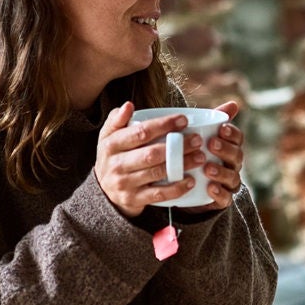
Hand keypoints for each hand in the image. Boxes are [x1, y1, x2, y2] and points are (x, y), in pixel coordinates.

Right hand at [94, 102, 243, 217]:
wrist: (104, 190)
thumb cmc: (114, 155)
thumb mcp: (110, 135)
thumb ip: (118, 119)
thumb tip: (129, 105)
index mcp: (111, 144)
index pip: (140, 132)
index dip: (163, 125)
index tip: (184, 120)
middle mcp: (116, 164)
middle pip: (151, 153)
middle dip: (178, 146)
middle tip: (197, 140)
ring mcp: (124, 183)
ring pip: (157, 173)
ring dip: (182, 165)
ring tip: (200, 157)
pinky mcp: (133, 199)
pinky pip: (158, 194)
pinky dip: (176, 188)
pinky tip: (190, 181)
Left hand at [179, 100, 244, 213]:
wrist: (190, 187)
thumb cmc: (200, 155)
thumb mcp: (203, 137)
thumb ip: (214, 120)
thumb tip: (234, 103)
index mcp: (230, 148)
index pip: (237, 139)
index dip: (231, 133)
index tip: (221, 128)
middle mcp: (233, 165)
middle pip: (237, 156)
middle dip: (226, 149)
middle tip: (212, 144)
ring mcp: (228, 183)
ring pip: (232, 177)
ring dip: (221, 172)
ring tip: (208, 168)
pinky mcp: (221, 200)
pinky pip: (225, 198)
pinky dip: (219, 193)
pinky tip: (210, 188)